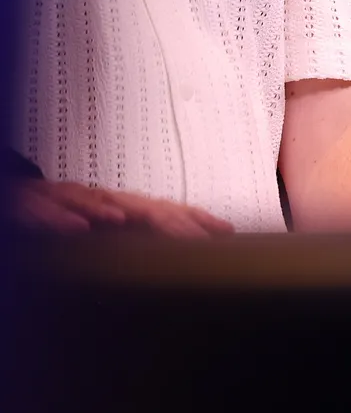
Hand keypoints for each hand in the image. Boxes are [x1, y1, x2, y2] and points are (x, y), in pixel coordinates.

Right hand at [13, 179, 234, 237]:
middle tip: (198, 238)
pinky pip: (47, 211)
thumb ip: (138, 238)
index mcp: (120, 205)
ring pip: (94, 202)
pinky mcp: (33, 205)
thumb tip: (177, 256)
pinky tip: (78, 227)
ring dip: (116, 212)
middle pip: (139, 206)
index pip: (165, 211)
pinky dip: (62, 218)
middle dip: (170, 221)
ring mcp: (68, 198)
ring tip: (138, 224)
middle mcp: (101, 198)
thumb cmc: (69, 217)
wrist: (19, 201)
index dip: (196, 219)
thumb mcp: (107, 230)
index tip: (226, 232)